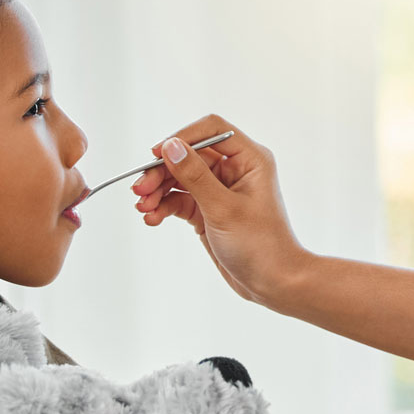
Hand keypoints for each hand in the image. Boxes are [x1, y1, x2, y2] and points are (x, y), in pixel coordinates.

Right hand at [133, 116, 307, 306]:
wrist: (273, 283)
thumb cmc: (260, 245)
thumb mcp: (223, 208)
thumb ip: (195, 175)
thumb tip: (171, 146)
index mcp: (250, 160)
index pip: (212, 130)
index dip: (182, 137)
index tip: (156, 154)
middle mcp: (235, 170)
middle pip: (189, 156)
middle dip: (162, 171)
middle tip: (140, 189)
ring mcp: (220, 191)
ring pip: (180, 178)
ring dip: (158, 190)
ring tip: (143, 208)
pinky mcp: (208, 211)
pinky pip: (180, 200)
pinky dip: (164, 207)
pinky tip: (152, 219)